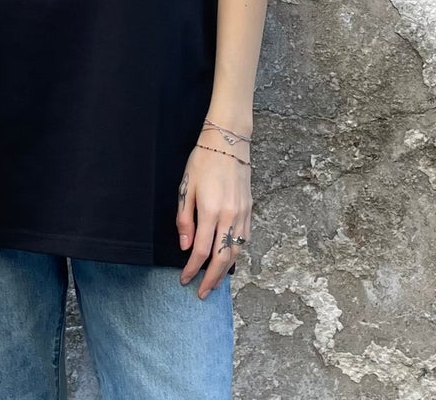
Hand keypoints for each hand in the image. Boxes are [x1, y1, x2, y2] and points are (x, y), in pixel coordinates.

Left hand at [176, 129, 250, 297]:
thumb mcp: (186, 187)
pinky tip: (229, 260)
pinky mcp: (250, 210)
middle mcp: (229, 216)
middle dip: (212, 279)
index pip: (201, 251)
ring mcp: (242, 214)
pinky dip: (237, 253)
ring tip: (216, 282)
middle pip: (223, 258)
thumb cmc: (203, 161)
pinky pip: (244, 239)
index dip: (192, 269)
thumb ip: (185, 219)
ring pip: (237, 252)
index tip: (185, 279)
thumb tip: (185, 246)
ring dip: (226, 271)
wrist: (228, 141)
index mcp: (210, 210)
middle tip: (202, 293)